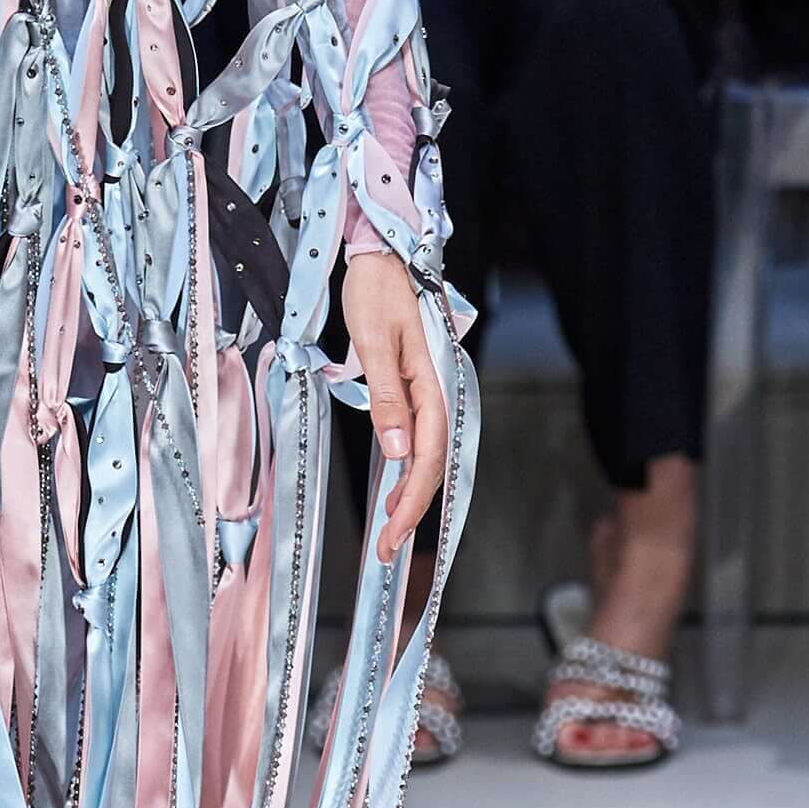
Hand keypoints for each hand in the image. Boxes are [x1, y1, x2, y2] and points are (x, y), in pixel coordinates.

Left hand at [341, 252, 448, 560]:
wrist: (381, 256)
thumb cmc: (376, 292)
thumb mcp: (373, 342)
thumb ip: (387, 397)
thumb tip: (398, 451)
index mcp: (430, 384)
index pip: (426, 457)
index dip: (412, 501)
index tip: (392, 534)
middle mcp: (435, 392)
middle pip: (431, 464)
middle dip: (411, 511)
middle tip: (387, 551)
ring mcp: (426, 392)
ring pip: (426, 456)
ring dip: (410, 494)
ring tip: (389, 530)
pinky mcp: (413, 388)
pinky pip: (417, 438)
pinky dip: (407, 469)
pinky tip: (395, 486)